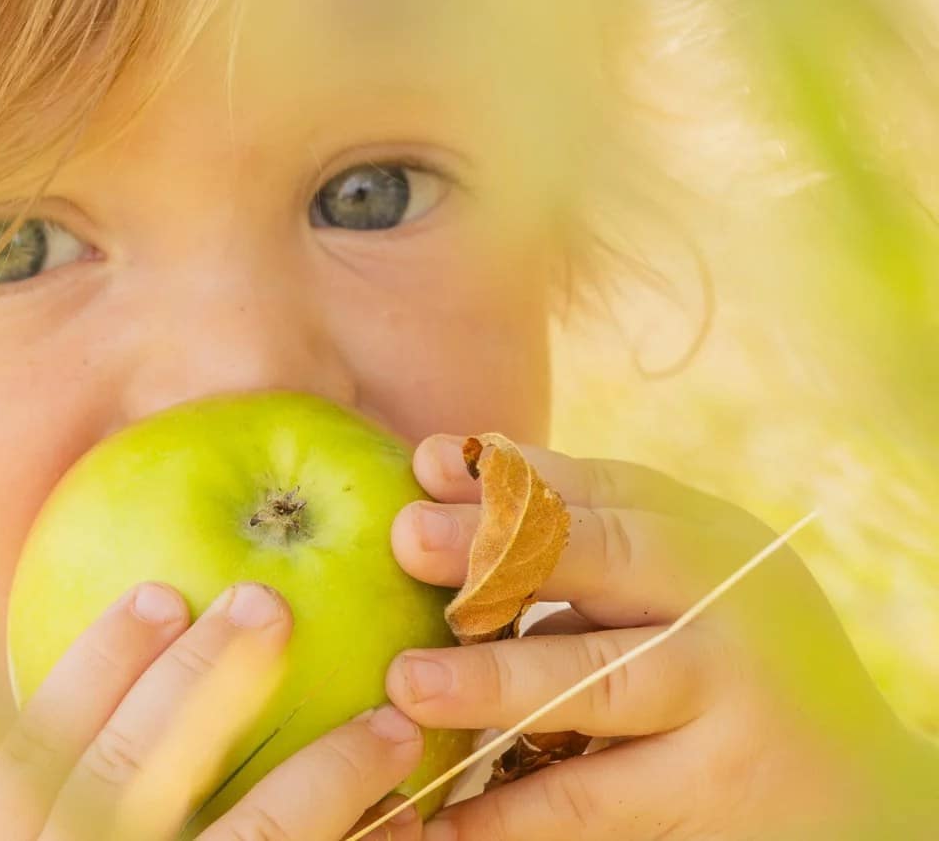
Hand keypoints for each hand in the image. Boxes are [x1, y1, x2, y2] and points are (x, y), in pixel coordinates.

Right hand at [0, 580, 424, 839]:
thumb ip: (98, 792)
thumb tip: (170, 660)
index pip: (31, 756)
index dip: (93, 668)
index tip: (164, 591)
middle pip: (125, 780)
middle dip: (202, 683)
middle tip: (271, 605)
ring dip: (325, 775)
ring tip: (396, 724)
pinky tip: (427, 830)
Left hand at [385, 435, 930, 840]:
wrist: (860, 793)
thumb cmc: (720, 656)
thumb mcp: (669, 578)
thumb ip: (565, 521)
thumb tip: (434, 459)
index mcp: (706, 539)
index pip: (604, 492)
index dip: (511, 479)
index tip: (423, 468)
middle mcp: (726, 603)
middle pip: (610, 562)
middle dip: (501, 549)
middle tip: (406, 542)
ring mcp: (728, 697)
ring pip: (598, 681)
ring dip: (495, 681)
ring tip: (407, 685)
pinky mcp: (714, 791)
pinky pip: (598, 798)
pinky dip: (516, 808)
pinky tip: (449, 814)